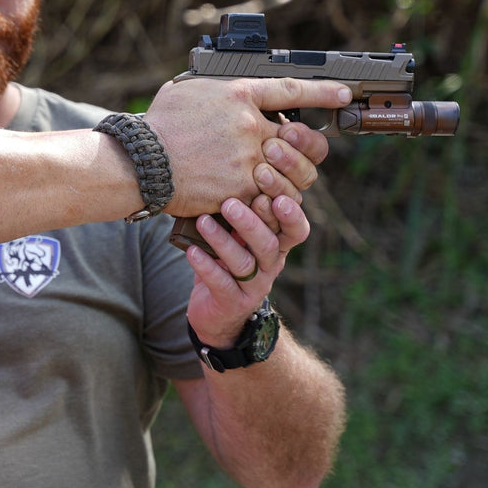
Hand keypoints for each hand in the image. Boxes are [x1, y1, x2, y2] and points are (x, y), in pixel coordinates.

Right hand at [144, 77, 349, 217]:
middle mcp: (250, 125)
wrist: (141, 163)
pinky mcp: (241, 190)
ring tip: (276, 179)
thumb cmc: (157, 127)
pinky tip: (265, 201)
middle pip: (304, 138)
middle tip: (298, 151)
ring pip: (294, 173)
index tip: (343, 94)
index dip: (324, 92)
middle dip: (310, 147)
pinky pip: (272, 199)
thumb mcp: (185, 90)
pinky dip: (271, 202)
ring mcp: (248, 159)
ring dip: (291, 177)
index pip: (293, 90)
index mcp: (238, 95)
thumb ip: (213, 89)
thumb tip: (226, 88)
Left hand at [184, 195, 307, 344]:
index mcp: (277, 245)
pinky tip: (192, 251)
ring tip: (202, 222)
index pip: (295, 228)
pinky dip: (206, 265)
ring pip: (244, 263)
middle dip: (251, 222)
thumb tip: (222, 174)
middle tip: (229, 204)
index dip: (290, 213)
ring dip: (222, 240)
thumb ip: (238, 213)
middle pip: (269, 243)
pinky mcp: (233, 303)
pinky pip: (221, 283)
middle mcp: (271, 265)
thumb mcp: (237, 237)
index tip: (274, 194)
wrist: (218, 313)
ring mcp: (254, 287)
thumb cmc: (226, 262)